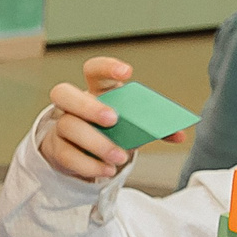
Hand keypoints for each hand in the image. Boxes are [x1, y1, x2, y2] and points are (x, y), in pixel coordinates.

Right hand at [38, 55, 142, 180]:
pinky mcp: (57, 149)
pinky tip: (106, 169)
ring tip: (119, 156)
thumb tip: (178, 133)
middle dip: (88, 106)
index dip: (107, 67)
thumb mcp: (132, 126)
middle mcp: (73, 106)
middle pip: (64, 93)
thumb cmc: (112, 133)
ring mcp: (62, 126)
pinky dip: (88, 164)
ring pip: (68, 127)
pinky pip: (67, 155)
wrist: (88, 156)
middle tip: (113, 119)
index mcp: (96, 91)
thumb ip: (154, 127)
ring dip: (96, 142)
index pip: (94, 70)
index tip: (127, 72)